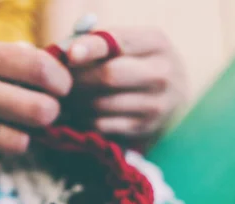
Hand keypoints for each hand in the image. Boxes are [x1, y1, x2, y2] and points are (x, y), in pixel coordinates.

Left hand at [65, 27, 185, 138]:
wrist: (175, 98)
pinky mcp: (143, 130)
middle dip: (77, 79)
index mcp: (156, 43)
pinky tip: (76, 113)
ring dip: (75, 101)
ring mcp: (155, 105)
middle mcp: (161, 73)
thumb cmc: (138, 65)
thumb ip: (100, 43)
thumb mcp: (131, 46)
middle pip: (108, 76)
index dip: (90, 48)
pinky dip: (83, 120)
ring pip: (100, 104)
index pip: (119, 42)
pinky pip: (101, 126)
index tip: (70, 55)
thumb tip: (66, 53)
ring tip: (65, 97)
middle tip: (60, 81)